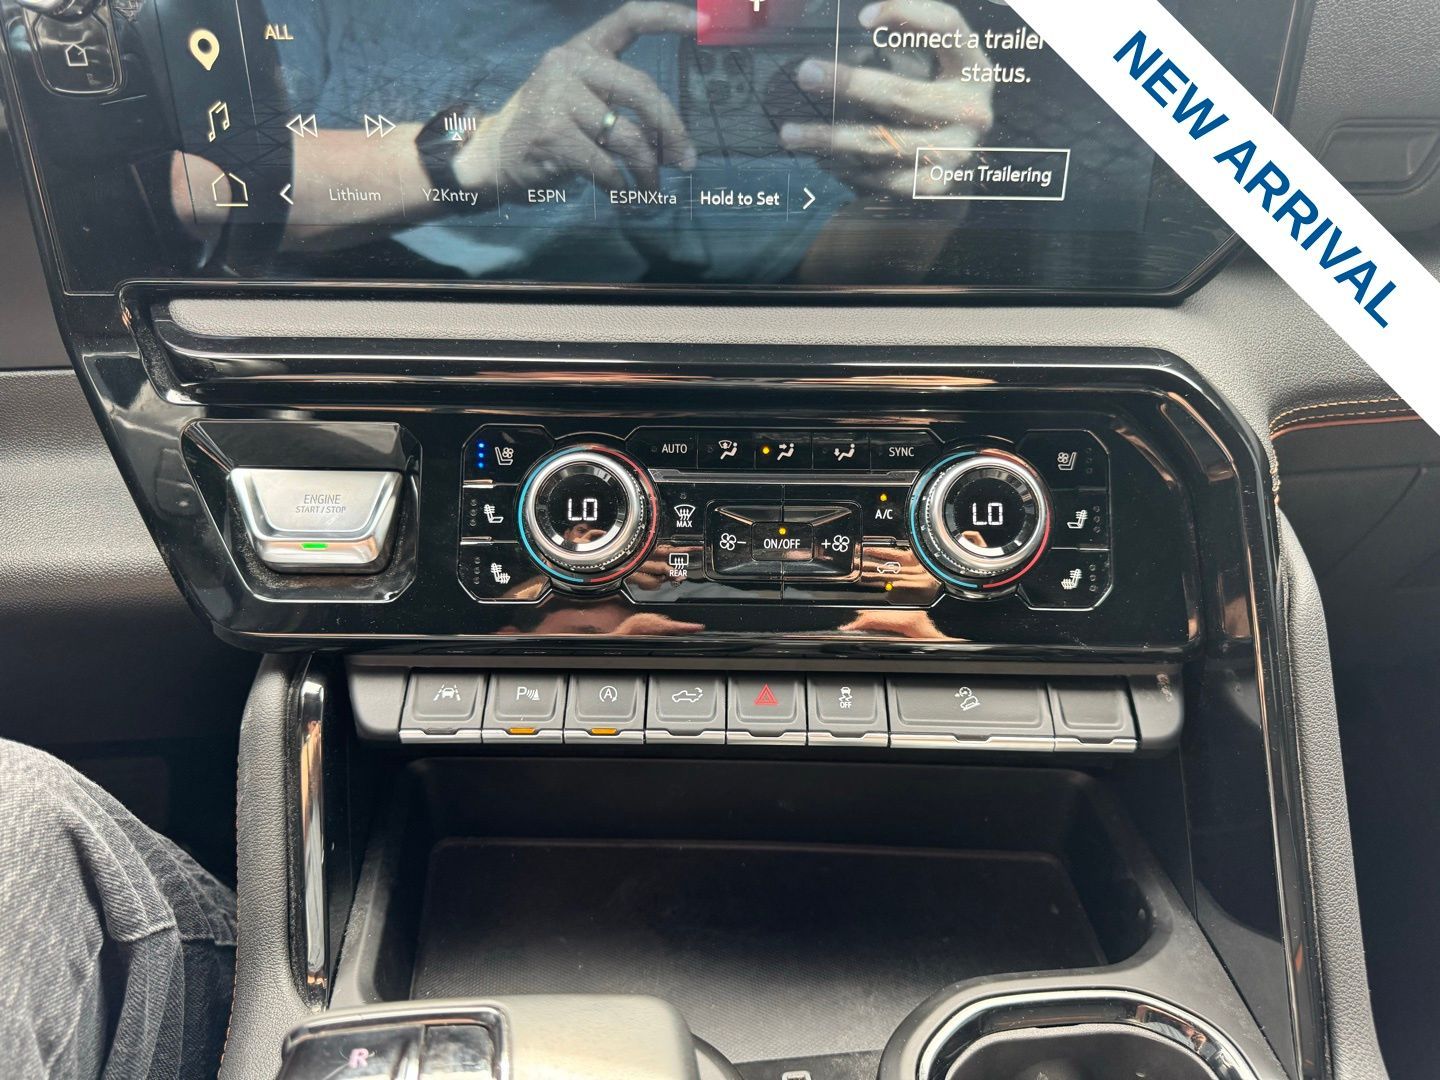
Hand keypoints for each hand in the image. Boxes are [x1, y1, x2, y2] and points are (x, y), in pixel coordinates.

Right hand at [455, 1, 699, 195]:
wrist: (493, 155)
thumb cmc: (548, 129)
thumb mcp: (579, 99)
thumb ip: (620, 102)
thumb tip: (676, 140)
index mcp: (582, 49)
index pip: (629, 19)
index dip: (668, 18)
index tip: (704, 22)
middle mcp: (568, 65)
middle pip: (642, 90)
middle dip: (672, 130)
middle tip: (687, 161)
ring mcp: (557, 98)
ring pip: (628, 137)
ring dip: (648, 171)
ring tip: (651, 189)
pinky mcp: (552, 135)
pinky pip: (606, 166)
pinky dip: (620, 188)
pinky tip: (622, 197)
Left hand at [779, 0, 994, 196]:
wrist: (957, 157)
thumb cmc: (935, 95)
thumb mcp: (934, 61)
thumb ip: (908, 35)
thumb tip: (864, 19)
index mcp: (973, 68)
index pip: (948, 29)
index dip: (909, 17)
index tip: (862, 18)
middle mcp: (971, 111)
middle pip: (903, 96)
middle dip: (850, 84)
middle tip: (806, 73)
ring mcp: (956, 153)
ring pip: (884, 145)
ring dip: (832, 138)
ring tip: (791, 133)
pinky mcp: (936, 185)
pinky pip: (883, 178)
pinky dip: (849, 168)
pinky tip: (822, 159)